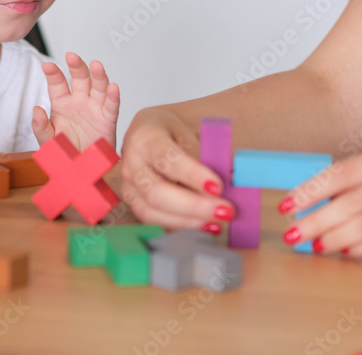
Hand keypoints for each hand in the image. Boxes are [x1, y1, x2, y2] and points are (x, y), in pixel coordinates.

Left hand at [32, 52, 119, 150]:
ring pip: (98, 87)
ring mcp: (94, 109)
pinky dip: (113, 97)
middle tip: (71, 56)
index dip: (53, 74)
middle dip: (76, 66)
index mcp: (61, 103)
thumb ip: (41, 127)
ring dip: (98, 76)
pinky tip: (112, 87)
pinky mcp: (107, 120)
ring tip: (96, 65)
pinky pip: (111, 107)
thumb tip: (36, 111)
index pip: (57, 84)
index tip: (47, 66)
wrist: (81, 170)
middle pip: (80, 79)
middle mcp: (79, 102)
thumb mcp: (47, 141)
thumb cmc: (64, 153)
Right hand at [119, 108, 235, 233]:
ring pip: (152, 212)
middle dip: (193, 206)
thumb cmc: (169, 135)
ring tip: (217, 223)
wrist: (144, 135)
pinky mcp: (131, 204)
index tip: (218, 187)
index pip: (167, 160)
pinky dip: (179, 227)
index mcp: (145, 139)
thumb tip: (234, 182)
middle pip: (157, 192)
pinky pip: (153, 222)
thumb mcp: (188, 136)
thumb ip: (206, 159)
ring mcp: (127, 186)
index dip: (193, 175)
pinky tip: (203, 226)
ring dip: (187, 221)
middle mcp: (131, 164)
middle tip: (224, 211)